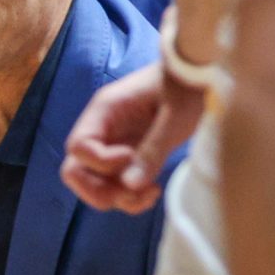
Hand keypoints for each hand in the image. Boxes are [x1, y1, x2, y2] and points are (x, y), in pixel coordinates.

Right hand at [60, 58, 209, 214]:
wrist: (198, 78)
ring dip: (117, 197)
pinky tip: (152, 191)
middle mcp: (102, 130)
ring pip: (93, 183)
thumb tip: (129, 185)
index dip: (100, 162)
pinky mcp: (128, 157)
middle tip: (131, 191)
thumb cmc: (186, 88)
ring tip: (150, 192)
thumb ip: (153, 150)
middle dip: (99, 190)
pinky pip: (115, 185)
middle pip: (76, 169)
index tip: (131, 157)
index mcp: (105, 110)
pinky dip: (129, 196)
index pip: (79, 146)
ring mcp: (113, 145)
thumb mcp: (175, 117)